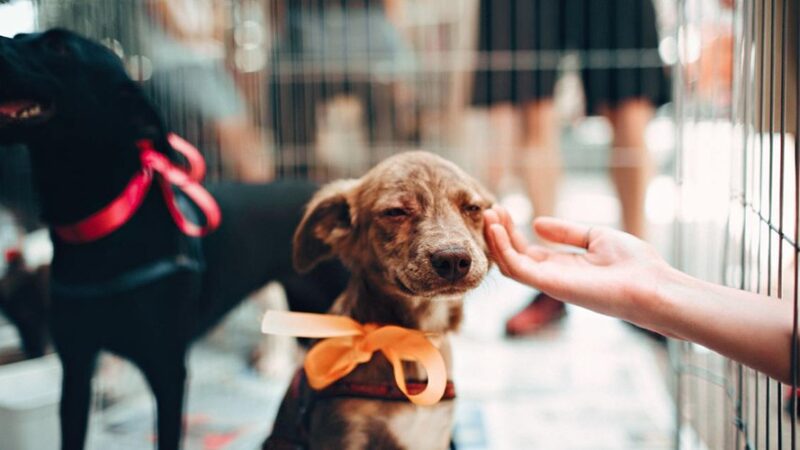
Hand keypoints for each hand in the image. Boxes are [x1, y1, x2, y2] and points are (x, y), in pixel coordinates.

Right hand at [483, 206, 675, 332]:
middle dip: (499, 233)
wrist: (652, 285)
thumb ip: (566, 232)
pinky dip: (503, 249)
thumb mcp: (596, 236)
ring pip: (509, 264)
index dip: (511, 231)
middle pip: (514, 256)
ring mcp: (550, 282)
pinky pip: (517, 269)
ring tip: (489, 215)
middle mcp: (553, 277)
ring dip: (496, 240)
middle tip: (490, 210)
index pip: (526, 251)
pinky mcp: (551, 285)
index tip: (502, 209)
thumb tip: (537, 223)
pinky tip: (497, 229)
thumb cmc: (633, 264)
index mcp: (563, 267)